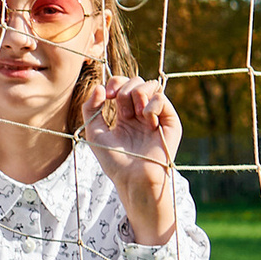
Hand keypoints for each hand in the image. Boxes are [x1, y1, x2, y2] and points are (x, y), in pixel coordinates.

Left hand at [82, 77, 180, 243]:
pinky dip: (151, 103)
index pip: (123, 85)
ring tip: (133, 113)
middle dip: (125, 90)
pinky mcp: (170, 123)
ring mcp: (156, 117)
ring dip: (137, 93)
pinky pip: (162, 99)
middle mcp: (141, 113)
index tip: (107, 96)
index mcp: (125, 115)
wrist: (132, 178)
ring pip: (151, 86)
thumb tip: (98, 86)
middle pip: (136, 82)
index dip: (114, 83)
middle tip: (121, 111)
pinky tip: (145, 117)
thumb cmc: (113, 159)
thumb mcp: (94, 132)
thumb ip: (90, 108)